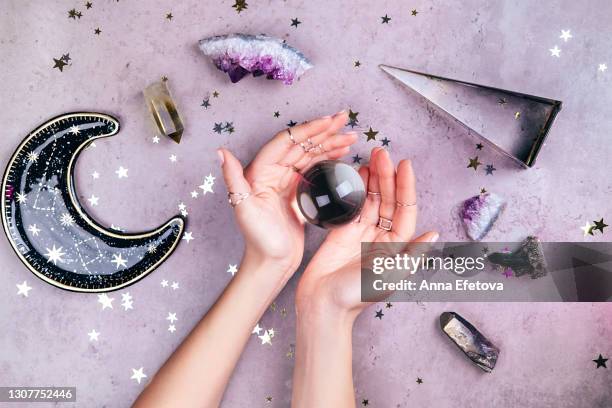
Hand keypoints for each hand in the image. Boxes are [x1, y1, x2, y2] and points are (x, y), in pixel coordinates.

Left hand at [218, 111, 356, 275]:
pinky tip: (342, 154)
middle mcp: (273, 173)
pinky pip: (314, 169)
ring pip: (310, 155)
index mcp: (260, 172)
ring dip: (330, 143)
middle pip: (301, 144)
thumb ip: (233, 179)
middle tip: (344, 120)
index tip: (328, 121)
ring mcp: (286, 182)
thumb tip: (221, 152)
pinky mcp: (298, 193)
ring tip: (350, 136)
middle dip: (323, 131)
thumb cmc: (258, 241)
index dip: (307, 129)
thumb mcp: (244, 209)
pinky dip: (328, 160)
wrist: (271, 264)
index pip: (286, 142)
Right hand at [296, 147, 437, 316]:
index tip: (404, 165)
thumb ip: (412, 254)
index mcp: (397, 247)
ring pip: (370, 200)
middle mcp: (381, 237)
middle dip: (387, 176)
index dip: (406, 187)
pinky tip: (357, 174)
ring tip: (373, 157)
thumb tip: (434, 234)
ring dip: (373, 179)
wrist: (324, 304)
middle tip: (383, 153)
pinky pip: (352, 206)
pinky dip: (355, 189)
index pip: (405, 210)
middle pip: (388, 200)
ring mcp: (361, 233)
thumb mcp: (391, 275)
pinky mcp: (342, 232)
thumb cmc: (357, 295)